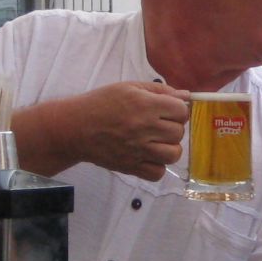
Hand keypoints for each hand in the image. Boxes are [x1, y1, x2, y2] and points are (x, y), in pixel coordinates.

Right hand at [56, 80, 189, 180]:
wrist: (75, 128)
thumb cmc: (101, 103)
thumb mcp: (129, 87)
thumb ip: (159, 91)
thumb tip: (186, 96)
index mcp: (145, 105)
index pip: (181, 111)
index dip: (177, 110)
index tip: (168, 110)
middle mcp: (144, 128)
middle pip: (178, 132)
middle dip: (173, 127)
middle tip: (159, 125)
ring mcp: (138, 150)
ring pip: (173, 154)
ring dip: (169, 147)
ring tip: (157, 142)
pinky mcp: (131, 166)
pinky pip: (158, 173)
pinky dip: (157, 166)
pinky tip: (149, 156)